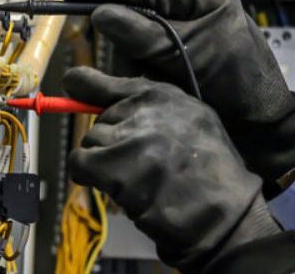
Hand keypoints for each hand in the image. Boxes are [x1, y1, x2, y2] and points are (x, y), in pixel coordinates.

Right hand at [58, 0, 294, 182]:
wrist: (263, 127)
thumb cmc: (239, 81)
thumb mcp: (190, 52)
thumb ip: (145, 33)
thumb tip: (101, 15)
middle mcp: (192, 10)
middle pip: (136, 17)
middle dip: (130, 46)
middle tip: (144, 69)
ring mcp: (186, 36)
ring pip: (137, 45)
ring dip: (140, 67)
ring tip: (166, 84)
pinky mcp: (180, 61)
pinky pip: (148, 63)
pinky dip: (148, 78)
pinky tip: (163, 90)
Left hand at [64, 68, 294, 273]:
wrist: (221, 211)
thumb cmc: (210, 170)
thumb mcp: (192, 120)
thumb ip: (148, 106)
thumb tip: (94, 91)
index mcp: (163, 96)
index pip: (108, 83)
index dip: (87, 86)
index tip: (73, 85)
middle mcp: (144, 110)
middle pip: (100, 120)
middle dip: (110, 142)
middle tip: (136, 164)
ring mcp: (129, 138)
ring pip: (91, 142)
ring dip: (103, 163)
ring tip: (134, 178)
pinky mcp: (115, 169)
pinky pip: (80, 164)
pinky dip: (88, 176)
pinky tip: (113, 187)